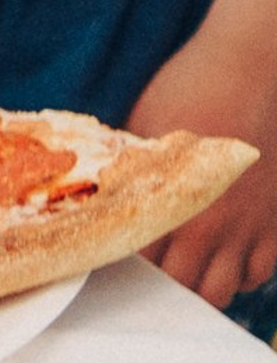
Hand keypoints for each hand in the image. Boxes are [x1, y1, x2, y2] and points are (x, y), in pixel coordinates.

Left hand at [128, 23, 276, 306]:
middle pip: (181, 289)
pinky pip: (257, 276)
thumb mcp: (144, 127)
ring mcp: (248, 231)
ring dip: (200, 287)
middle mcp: (211, 228)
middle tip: (147, 268)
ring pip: (221, 294)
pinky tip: (222, 256)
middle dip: (159, 286)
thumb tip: (102, 191)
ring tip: (184, 268)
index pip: (141, 261)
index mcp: (172, 205)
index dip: (124, 262)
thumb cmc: (189, 88)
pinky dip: (239, 275)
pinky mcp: (275, 226)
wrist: (248, 69)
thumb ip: (130, 169)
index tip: (113, 256)